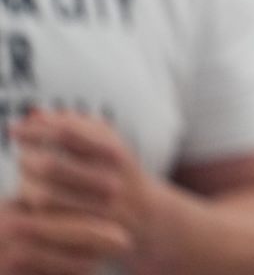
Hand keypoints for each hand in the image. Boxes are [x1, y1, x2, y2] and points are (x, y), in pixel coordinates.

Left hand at [10, 112, 151, 264]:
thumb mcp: (107, 141)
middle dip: (27, 159)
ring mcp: (97, 210)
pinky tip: (28, 198)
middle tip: (21, 156)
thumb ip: (75, 124)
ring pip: (44, 197)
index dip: (36, 130)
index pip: (67, 134)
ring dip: (26, 185)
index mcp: (114, 153)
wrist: (145, 215)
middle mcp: (109, 180)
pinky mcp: (85, 233)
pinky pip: (47, 220)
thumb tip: (36, 114)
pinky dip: (31, 208)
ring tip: (24, 177)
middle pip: (50, 166)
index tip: (16, 129)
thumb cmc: (118, 171)